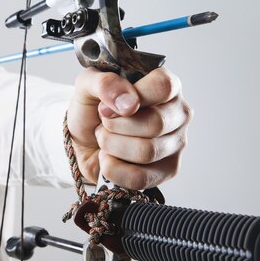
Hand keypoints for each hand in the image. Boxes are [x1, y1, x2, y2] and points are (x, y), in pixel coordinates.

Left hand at [67, 67, 192, 189]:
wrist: (82, 141)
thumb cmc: (91, 109)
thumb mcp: (87, 86)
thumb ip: (105, 83)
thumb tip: (130, 103)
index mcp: (165, 86)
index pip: (163, 86)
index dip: (133, 97)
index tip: (107, 106)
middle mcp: (177, 113)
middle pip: (155, 123)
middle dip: (116, 126)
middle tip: (103, 123)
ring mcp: (176, 144)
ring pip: (147, 151)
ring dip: (112, 146)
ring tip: (105, 139)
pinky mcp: (168, 170)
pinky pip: (140, 178)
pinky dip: (113, 169)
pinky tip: (109, 159)